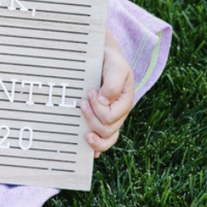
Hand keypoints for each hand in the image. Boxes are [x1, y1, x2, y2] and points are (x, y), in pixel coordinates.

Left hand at [80, 29, 134, 158]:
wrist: (103, 57)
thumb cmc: (110, 61)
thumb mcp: (116, 67)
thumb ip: (113, 84)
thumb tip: (104, 102)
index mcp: (125, 102)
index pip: (111, 116)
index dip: (97, 109)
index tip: (89, 92)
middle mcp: (119, 113)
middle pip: (107, 130)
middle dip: (91, 119)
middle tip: (81, 103)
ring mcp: (110, 118)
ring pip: (106, 138)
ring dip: (94, 138)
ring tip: (83, 134)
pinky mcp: (100, 119)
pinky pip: (101, 138)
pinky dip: (96, 146)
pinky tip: (89, 149)